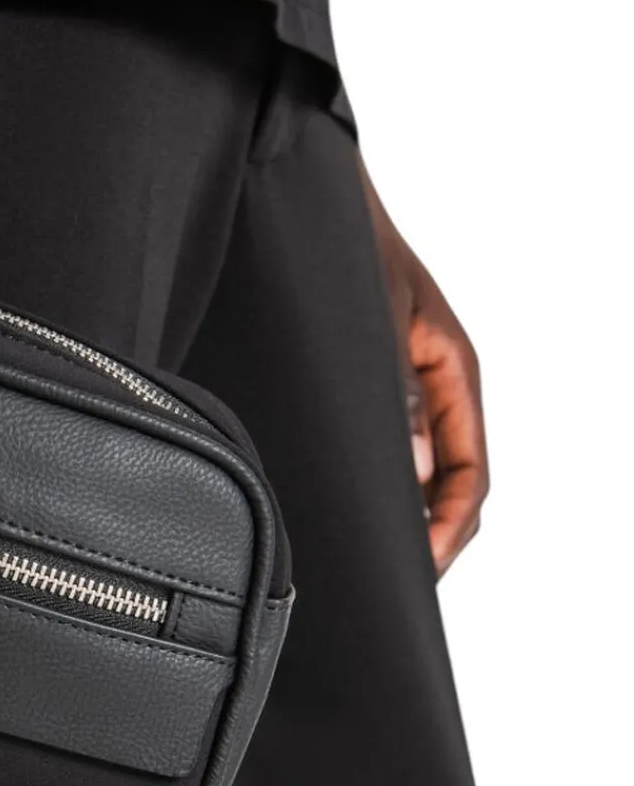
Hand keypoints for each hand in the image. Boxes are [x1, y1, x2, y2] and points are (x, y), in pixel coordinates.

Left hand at [359, 156, 487, 576]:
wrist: (315, 200)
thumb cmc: (348, 246)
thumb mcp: (373, 321)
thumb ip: (394, 396)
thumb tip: (413, 472)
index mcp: (452, 372)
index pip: (469, 474)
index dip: (450, 530)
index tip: (422, 571)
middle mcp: (432, 388)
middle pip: (445, 486)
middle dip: (423, 537)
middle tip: (384, 585)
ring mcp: (401, 391)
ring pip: (411, 473)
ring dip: (392, 516)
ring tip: (355, 558)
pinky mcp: (366, 390)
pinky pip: (378, 451)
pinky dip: (366, 486)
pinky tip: (330, 509)